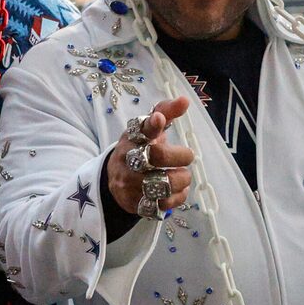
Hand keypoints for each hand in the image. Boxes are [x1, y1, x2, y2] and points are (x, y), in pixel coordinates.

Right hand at [105, 96, 194, 216]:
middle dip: (179, 156)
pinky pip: (164, 204)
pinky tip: (178, 190)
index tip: (160, 119)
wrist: (115, 180)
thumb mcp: (147, 129)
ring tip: (183, 175)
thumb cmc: (139, 148)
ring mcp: (131, 185)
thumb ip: (166, 112)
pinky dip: (178, 197)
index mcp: (132, 139)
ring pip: (163, 183)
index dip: (151, 125)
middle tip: (187, 155)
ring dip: (182, 178)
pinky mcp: (138, 204)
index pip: (140, 129)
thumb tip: (185, 100)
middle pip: (156, 157)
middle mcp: (128, 161)